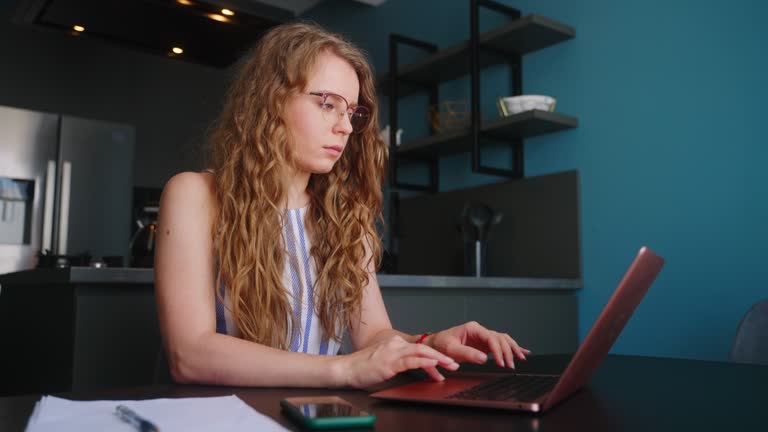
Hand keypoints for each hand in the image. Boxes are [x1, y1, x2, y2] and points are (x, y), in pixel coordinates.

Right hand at [335, 335, 458, 387]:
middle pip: (424, 348)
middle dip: (442, 356)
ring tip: (450, 365)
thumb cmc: (364, 368)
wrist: (346, 369)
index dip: (435, 354)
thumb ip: (400, 362)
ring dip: (438, 359)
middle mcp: (395, 344)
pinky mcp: (388, 362)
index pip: (420, 347)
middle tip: (455, 363)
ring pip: (420, 352)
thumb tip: (418, 369)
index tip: (447, 361)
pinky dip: (424, 362)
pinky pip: (410, 361)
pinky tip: (433, 365)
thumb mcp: (386, 362)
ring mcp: (392, 352)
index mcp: (395, 343)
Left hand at [426, 321, 530, 368]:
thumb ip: (466, 353)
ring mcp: (483, 337)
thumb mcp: (451, 349)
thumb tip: (483, 359)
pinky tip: (523, 352)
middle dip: (508, 351)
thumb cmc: (441, 344)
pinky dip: (512, 348)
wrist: (435, 344)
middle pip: (500, 338)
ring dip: (513, 349)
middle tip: (510, 365)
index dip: (498, 350)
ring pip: (503, 340)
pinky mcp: (484, 344)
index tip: (501, 363)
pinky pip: (501, 344)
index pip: (491, 337)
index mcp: (473, 328)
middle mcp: (480, 331)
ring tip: (521, 358)